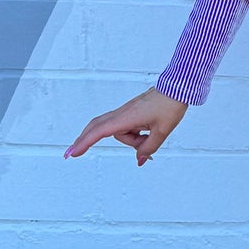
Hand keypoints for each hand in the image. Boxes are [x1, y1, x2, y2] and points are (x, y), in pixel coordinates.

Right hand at [64, 87, 188, 165]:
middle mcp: (122, 114)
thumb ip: (149, 148)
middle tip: (72, 153)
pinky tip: (147, 134)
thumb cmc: (169, 106)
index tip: (72, 153)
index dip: (84, 143)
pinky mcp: (131, 112)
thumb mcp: (162, 132)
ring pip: (120, 133)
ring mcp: (125, 112)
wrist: (177, 88)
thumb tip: (139, 160)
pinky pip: (126, 128)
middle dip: (85, 140)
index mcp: (126, 117)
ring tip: (153, 133)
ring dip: (134, 140)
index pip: (99, 132)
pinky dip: (133, 135)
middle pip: (97, 128)